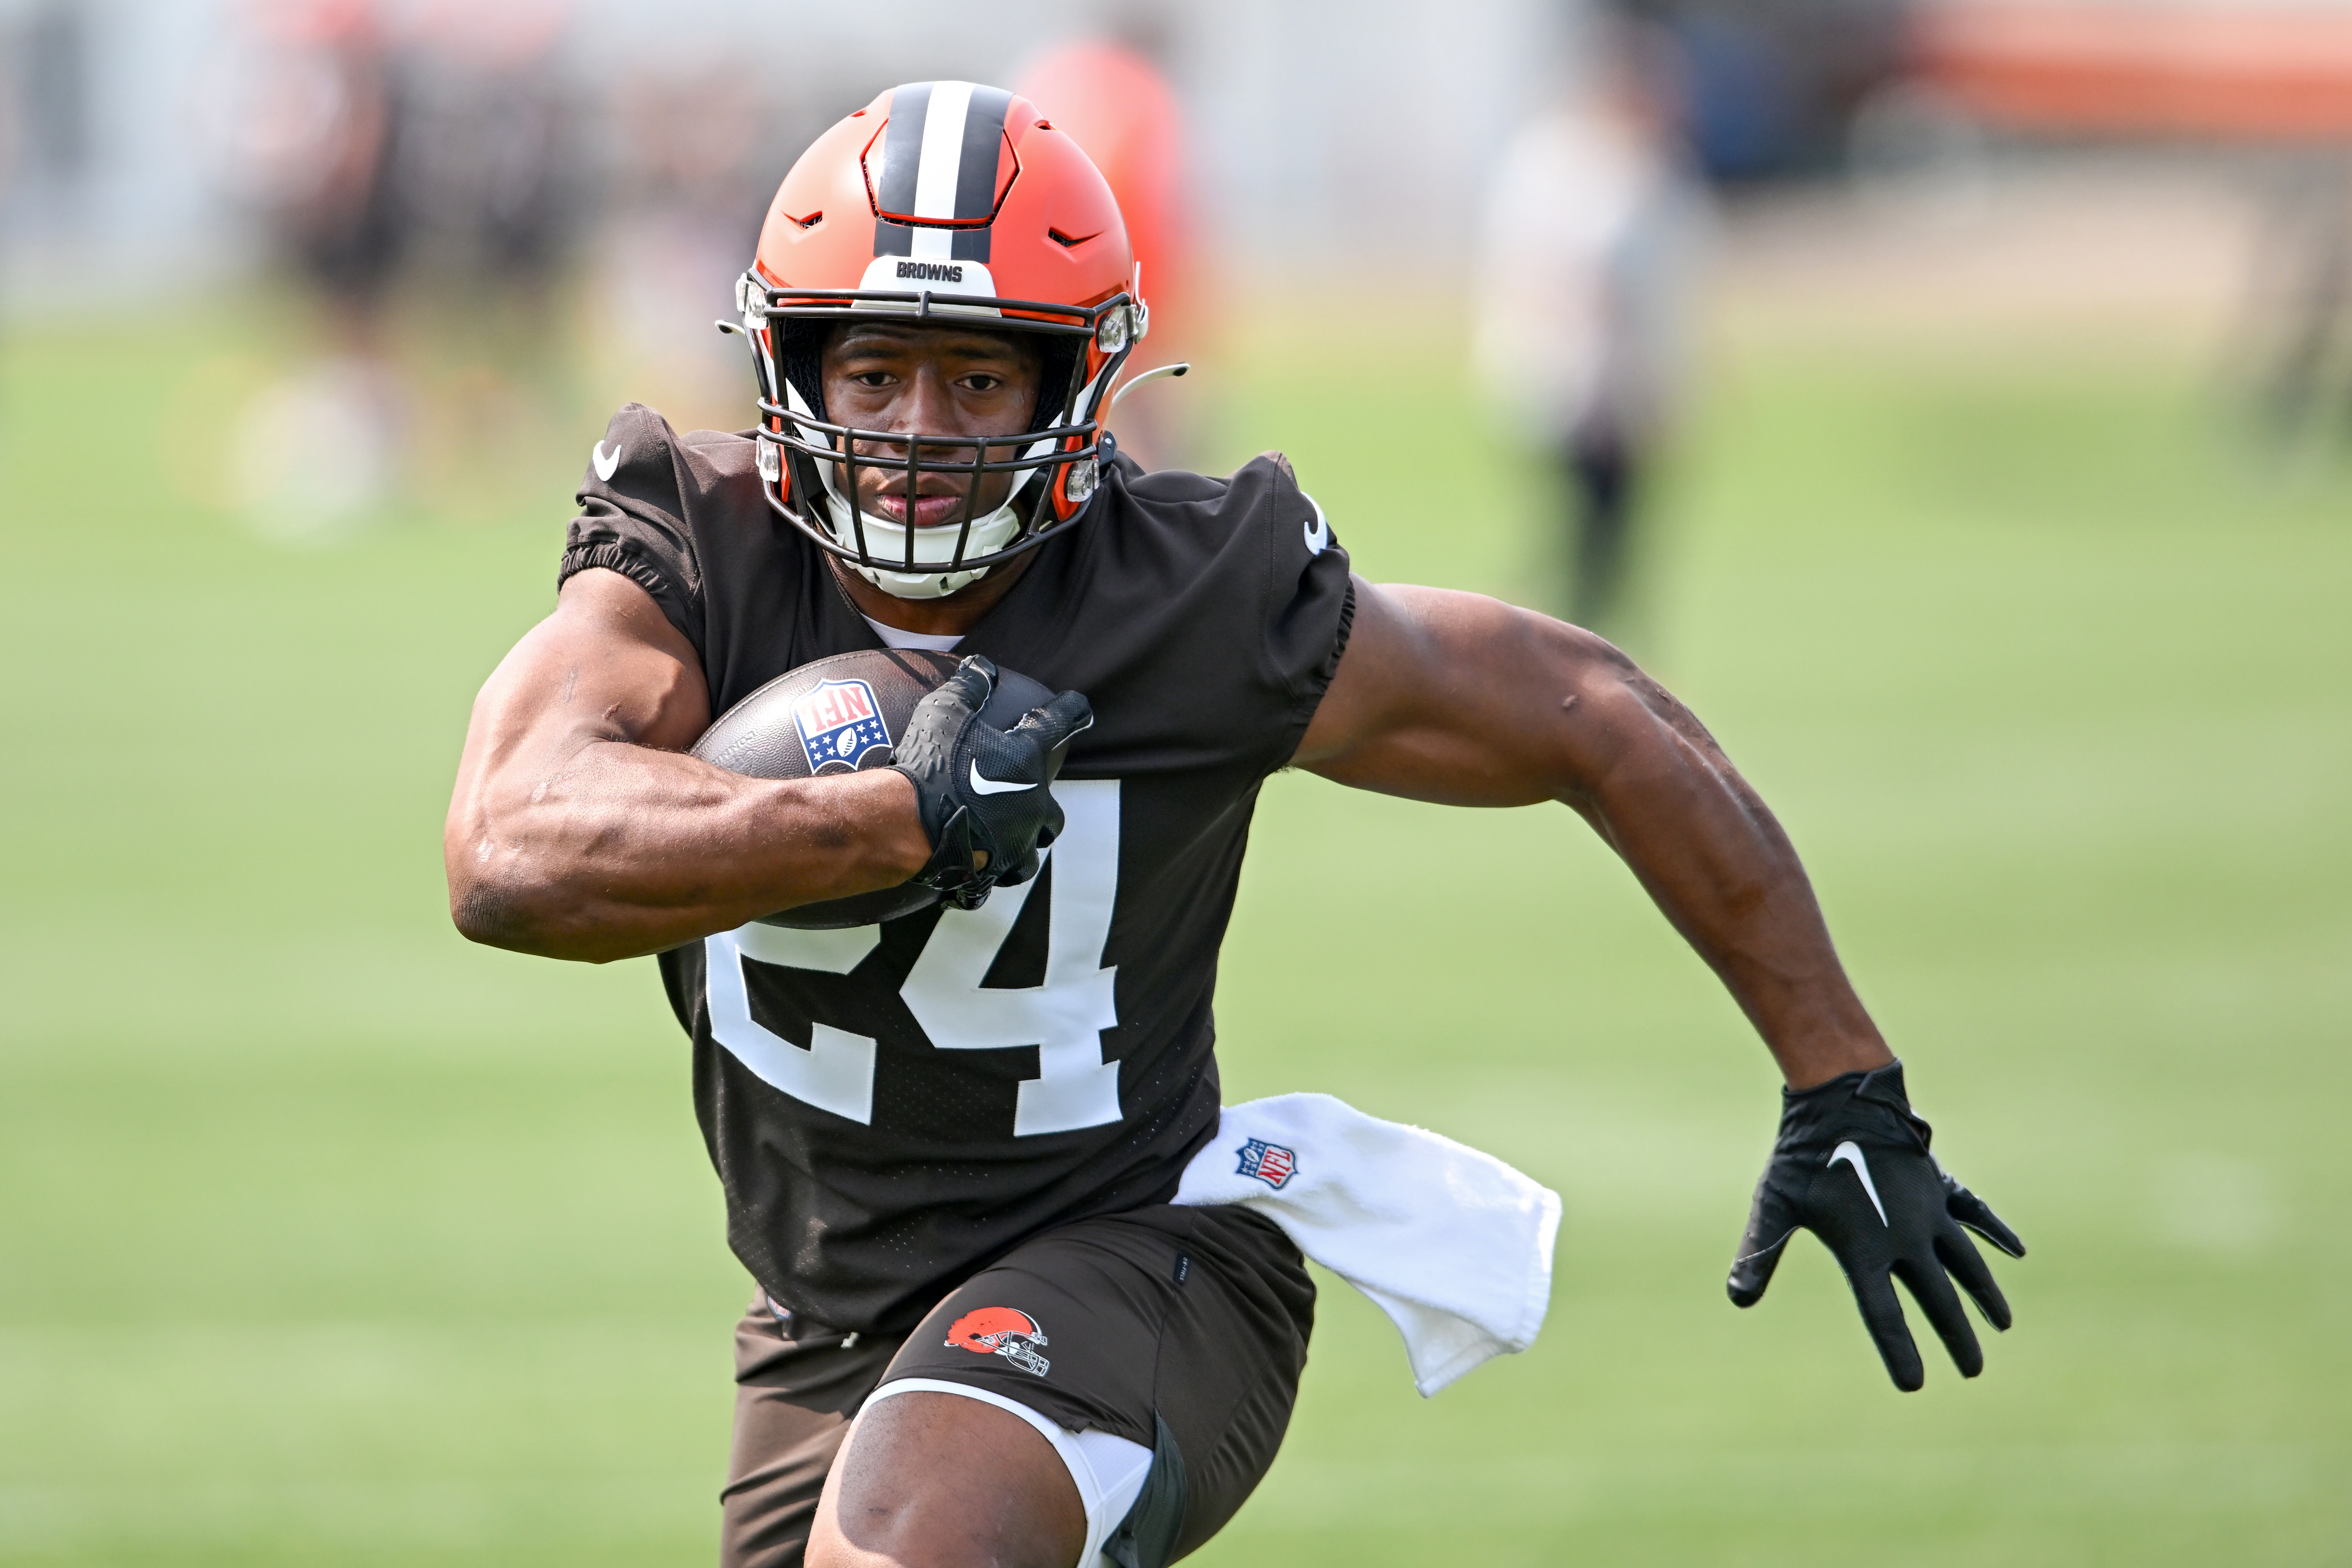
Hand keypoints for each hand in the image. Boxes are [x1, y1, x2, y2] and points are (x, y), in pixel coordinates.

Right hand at [889, 656, 1092, 908]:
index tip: (1081, 708)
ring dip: (1020, 848)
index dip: (1072, 712)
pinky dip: (981, 878)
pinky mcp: (986, 874)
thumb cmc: (930, 764)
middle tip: (1025, 800)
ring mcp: (1011, 846)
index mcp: (1024, 762)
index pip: (1058, 726)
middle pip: (1053, 815)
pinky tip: (968, 874)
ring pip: (1029, 855)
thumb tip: (983, 665)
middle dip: (1043, 810)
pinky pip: (989, 883)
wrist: (905, 824)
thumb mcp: (945, 712)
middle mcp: (1029, 808)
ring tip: (1002, 842)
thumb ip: (969, 687)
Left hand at [1728, 1061, 2023, 1390]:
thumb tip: (1737, 1298)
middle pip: (1937, 1299)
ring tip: (2001, 1325)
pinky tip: (2015, 1248)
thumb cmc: (1802, 1155)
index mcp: (1865, 1251)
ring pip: (1965, 1263)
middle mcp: (1905, 1238)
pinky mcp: (1937, 1185)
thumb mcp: (1774, 1206)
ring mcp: (1927, 1211)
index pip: (1884, 1316)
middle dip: (1955, 1337)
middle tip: (1971, 1371)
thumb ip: (1760, 1252)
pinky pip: (1973, 1214)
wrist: (1841, 1098)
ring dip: (1983, 1295)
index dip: (1900, 1352)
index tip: (1915, 1385)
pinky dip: (1993, 1231)